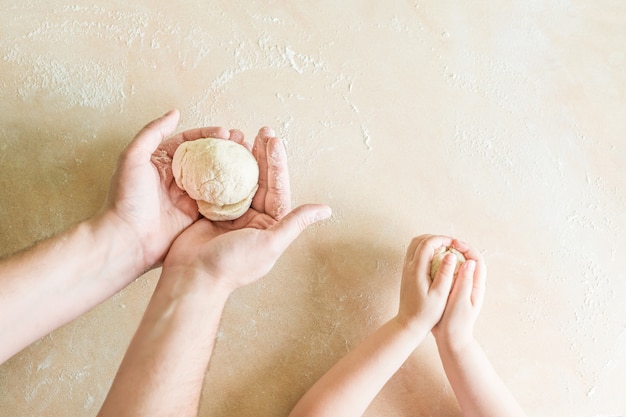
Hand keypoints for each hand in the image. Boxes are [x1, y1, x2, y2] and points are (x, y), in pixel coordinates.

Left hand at [100, 109, 241, 271]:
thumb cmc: (126, 198)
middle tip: (243, 143)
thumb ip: (152, 132)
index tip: (225, 133)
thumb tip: (174, 113)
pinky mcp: (197, 215)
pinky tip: (245, 184)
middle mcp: (177, 178)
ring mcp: (188, 197)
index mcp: (162, 162)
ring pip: (215, 178)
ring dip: (232, 168)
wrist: (128, 240)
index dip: (209, 135)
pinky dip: (231, 192)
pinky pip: (217, 201)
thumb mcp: (133, 157)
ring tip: (250, 160)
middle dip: (226, 149)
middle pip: (207, 158)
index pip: (190, 142)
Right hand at [162, 127, 330, 292]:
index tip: (273, 141)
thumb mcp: (270, 243)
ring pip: (240, 179)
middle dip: (262, 155)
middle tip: (262, 131)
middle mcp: (254, 217)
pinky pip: (219, 185)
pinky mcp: (211, 211)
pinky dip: (220, 168)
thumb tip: (325, 210)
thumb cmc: (233, 264)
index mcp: (270, 224)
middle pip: (260, 179)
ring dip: (242, 158)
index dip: (276, 163)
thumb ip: (295, 223)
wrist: (193, 277)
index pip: (277, 187)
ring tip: (243, 136)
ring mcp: (232, 213)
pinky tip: (221, 152)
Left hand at [396, 235, 457, 332]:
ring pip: (415, 246)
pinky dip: (426, 251)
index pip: (427, 244)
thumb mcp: (440, 294)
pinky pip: (414, 254)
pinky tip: (437, 260)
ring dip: (430, 243)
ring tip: (445, 250)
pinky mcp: (407, 274)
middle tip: (450, 244)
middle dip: (435, 238)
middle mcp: (408, 267)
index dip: (441, 239)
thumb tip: (450, 255)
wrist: (409, 324)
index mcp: (416, 270)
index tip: (454, 243)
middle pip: (418, 240)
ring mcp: (406, 270)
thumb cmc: (426, 313)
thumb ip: (445, 273)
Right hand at [432, 239, 486, 350]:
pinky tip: (430, 264)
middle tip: (443, 242)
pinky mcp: (452, 290)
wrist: (451, 339)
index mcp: (476, 285)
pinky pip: (449, 273)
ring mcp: (461, 286)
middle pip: (468, 259)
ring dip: (449, 255)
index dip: (466, 248)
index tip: (453, 243)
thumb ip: (465, 282)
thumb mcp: (461, 302)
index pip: (476, 259)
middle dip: (457, 248)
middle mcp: (471, 283)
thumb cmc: (456, 323)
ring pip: (458, 265)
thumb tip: (469, 262)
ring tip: (437, 250)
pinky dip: (442, 265)